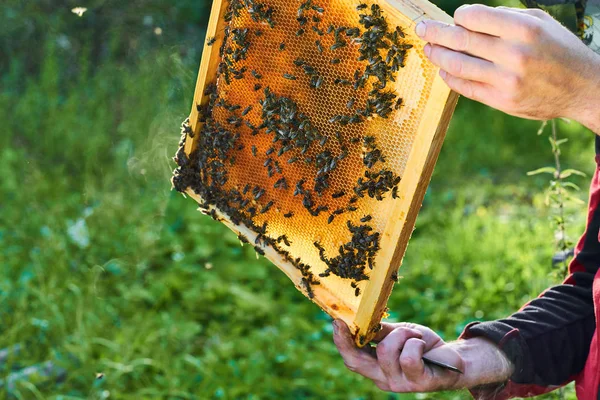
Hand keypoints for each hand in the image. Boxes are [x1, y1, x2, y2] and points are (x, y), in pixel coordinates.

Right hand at [332, 320, 513, 392]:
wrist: (454, 359)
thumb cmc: (424, 346)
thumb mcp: (399, 334)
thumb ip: (380, 331)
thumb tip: (361, 319)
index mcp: (376, 367)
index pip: (352, 357)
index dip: (341, 341)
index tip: (335, 320)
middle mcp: (383, 378)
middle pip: (356, 361)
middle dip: (348, 340)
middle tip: (343, 321)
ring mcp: (399, 383)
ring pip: (386, 350)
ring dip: (402, 334)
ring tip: (415, 335)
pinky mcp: (417, 382)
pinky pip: (408, 356)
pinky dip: (416, 342)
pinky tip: (424, 344)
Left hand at [416, 4, 599, 131]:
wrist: (582, 88)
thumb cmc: (559, 50)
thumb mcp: (541, 23)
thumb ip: (506, 18)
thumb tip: (469, 19)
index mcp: (524, 29)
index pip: (475, 17)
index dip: (458, 16)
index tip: (455, 18)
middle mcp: (514, 54)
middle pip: (461, 40)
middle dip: (436, 33)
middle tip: (421, 29)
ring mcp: (506, 80)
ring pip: (459, 65)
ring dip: (438, 56)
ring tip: (428, 49)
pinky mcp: (501, 100)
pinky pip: (466, 88)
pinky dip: (450, 78)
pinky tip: (443, 71)